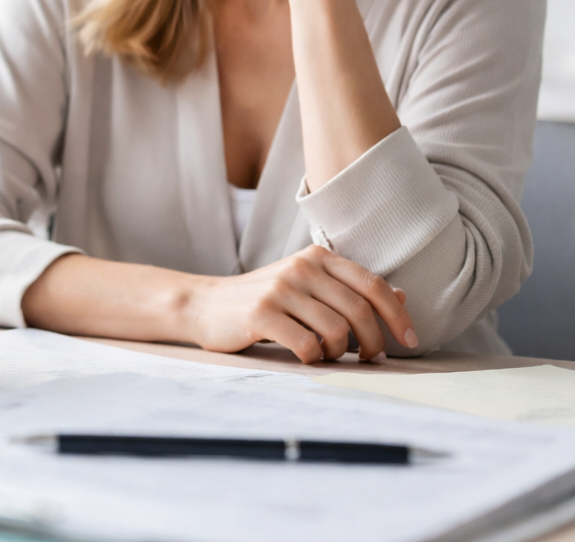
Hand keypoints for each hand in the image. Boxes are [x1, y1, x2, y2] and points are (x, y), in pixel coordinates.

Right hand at [186, 245, 416, 362]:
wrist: (205, 305)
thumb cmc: (263, 300)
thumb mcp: (307, 286)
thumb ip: (349, 289)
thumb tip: (401, 295)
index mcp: (316, 257)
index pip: (373, 285)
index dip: (398, 315)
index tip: (410, 340)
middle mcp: (300, 267)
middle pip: (359, 310)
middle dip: (375, 342)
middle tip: (372, 359)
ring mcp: (279, 288)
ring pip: (336, 330)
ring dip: (341, 352)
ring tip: (330, 355)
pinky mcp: (260, 313)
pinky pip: (306, 344)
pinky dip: (313, 357)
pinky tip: (305, 356)